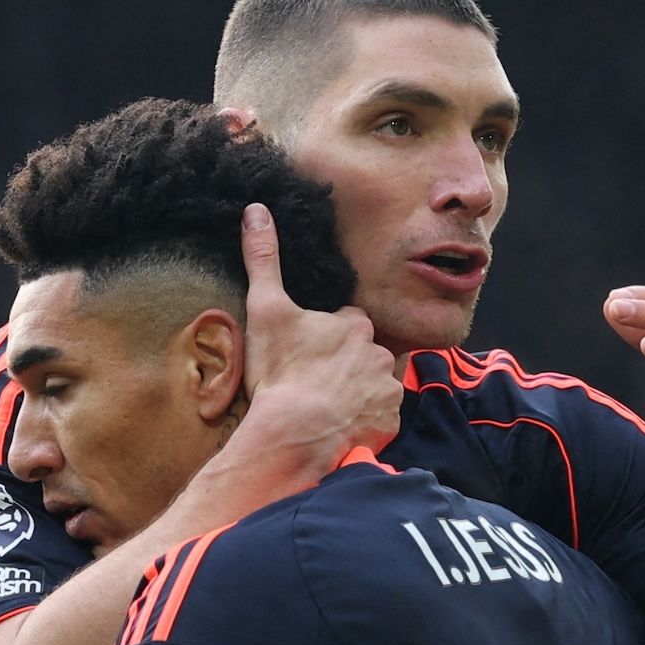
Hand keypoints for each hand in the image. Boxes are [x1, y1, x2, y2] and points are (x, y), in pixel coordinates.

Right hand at [235, 203, 402, 473]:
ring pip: (375, 385)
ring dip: (357, 392)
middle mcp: (380, 353)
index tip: (307, 352)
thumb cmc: (280, 372)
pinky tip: (338, 427)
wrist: (293, 434)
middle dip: (347, 364)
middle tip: (314, 381)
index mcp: (355, 324)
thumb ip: (264, 259)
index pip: (347, 323)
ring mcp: (387, 390)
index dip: (327, 336)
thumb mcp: (265, 310)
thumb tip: (256, 210)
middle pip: (364, 354)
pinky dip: (364, 421)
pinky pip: (380, 417)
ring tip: (326, 407)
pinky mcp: (388, 422)